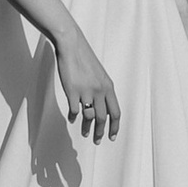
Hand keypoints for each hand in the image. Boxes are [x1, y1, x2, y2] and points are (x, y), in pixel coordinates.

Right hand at [53, 26, 120, 142]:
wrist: (71, 45)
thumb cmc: (84, 58)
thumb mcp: (99, 74)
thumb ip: (102, 90)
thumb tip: (101, 107)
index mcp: (108, 86)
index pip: (116, 112)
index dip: (115, 127)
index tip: (112, 136)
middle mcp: (99, 90)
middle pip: (102, 118)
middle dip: (101, 132)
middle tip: (97, 140)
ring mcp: (86, 91)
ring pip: (89, 116)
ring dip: (87, 127)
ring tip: (85, 133)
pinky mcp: (72, 91)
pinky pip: (74, 110)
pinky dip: (73, 117)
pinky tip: (72, 119)